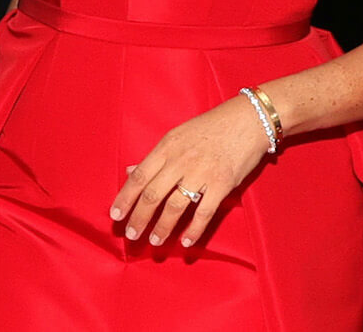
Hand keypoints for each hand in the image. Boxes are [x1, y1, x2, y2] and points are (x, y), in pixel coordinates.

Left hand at [109, 97, 269, 248]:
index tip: (115, 215)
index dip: (125, 197)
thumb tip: (129, 171)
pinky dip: (194, 230)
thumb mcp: (177, 135)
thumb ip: (155, 157)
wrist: (247, 120)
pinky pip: (204, 212)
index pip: (139, 176)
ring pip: (175, 206)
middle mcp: (180, 160)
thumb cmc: (210, 128)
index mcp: (166, 147)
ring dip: (162, 227)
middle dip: (139, 218)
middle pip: (153, 194)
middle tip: (131, 235)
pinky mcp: (222, 184)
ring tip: (155, 242)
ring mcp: (201, 173)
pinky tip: (185, 242)